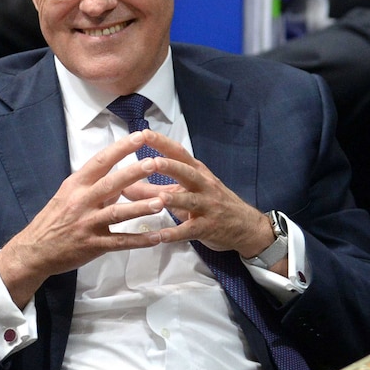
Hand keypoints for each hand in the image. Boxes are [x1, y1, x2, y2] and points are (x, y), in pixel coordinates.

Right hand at [0, 131, 164, 307]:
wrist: (34, 250)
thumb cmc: (53, 219)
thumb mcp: (68, 195)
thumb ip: (94, 186)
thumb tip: (121, 180)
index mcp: (76, 185)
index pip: (100, 161)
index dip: (121, 149)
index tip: (140, 136)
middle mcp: (81, 201)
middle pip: (111, 184)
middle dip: (134, 173)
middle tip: (155, 163)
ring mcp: (87, 224)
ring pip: (117, 214)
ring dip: (140, 208)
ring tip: (161, 202)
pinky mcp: (93, 245)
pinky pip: (119, 242)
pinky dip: (139, 240)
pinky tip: (157, 238)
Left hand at [122, 130, 276, 261]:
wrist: (246, 227)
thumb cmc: (211, 203)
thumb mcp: (186, 192)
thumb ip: (154, 189)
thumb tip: (123, 185)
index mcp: (197, 171)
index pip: (179, 153)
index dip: (162, 143)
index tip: (143, 133)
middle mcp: (203, 185)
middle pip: (187, 172)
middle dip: (170, 166)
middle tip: (151, 162)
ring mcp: (207, 206)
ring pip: (190, 200)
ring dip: (174, 199)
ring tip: (159, 199)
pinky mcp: (208, 227)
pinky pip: (190, 230)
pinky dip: (175, 233)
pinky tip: (159, 236)